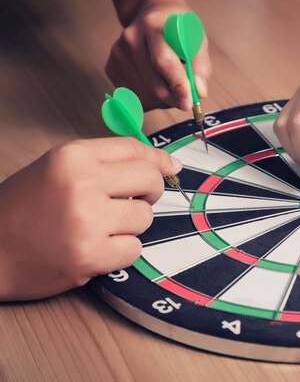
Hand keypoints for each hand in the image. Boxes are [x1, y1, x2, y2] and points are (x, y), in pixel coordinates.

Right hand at [0, 137, 181, 300]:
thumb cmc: (21, 210)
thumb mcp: (56, 169)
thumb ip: (105, 162)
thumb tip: (165, 165)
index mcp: (72, 157)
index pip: (135, 149)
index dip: (158, 160)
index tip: (170, 168)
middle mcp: (81, 184)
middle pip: (150, 181)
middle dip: (149, 192)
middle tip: (132, 200)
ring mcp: (87, 221)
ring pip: (144, 217)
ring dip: (129, 225)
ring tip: (99, 228)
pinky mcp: (90, 256)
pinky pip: (134, 250)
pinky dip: (120, 252)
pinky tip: (95, 249)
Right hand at [106, 1, 210, 111]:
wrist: (152, 16)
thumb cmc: (179, 31)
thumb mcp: (196, 40)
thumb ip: (200, 66)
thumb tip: (199, 92)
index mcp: (154, 27)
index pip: (163, 61)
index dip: (177, 85)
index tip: (189, 105)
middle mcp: (131, 39)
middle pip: (154, 85)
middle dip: (174, 99)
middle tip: (187, 99)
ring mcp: (118, 54)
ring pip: (144, 96)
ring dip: (163, 102)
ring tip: (171, 87)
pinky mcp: (111, 68)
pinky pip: (133, 98)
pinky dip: (150, 101)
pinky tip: (156, 86)